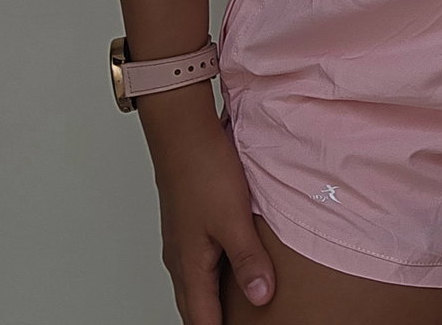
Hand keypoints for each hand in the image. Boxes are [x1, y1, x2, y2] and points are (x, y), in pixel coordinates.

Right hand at [145, 105, 275, 323]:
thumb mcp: (233, 219)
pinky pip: (200, 262)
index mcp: (189, 266)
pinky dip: (215, 275)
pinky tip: (232, 265)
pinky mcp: (189, 223)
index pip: (201, 320)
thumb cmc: (204, 172)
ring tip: (236, 309)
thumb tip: (260, 297)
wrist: (184, 134)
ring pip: (197, 284)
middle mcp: (180, 259)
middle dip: (213, 322)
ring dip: (213, 300)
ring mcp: (183, 240)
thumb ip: (248, 260)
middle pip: (195, 306)